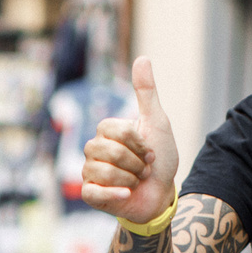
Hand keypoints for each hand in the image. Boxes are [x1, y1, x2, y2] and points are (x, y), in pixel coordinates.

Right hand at [79, 57, 179, 224]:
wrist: (161, 194)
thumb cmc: (159, 158)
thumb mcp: (156, 122)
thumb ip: (146, 93)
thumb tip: (142, 58)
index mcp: (106, 131)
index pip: (116, 130)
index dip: (138, 143)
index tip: (150, 151)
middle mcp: (94, 149)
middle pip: (110, 152)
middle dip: (136, 163)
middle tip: (144, 169)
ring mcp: (89, 171)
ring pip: (104, 172)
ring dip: (131, 178)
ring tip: (137, 181)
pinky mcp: (90, 194)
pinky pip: (94, 192)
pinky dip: (115, 193)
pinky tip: (127, 194)